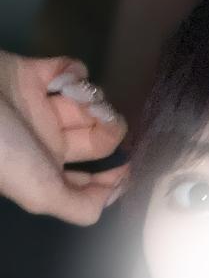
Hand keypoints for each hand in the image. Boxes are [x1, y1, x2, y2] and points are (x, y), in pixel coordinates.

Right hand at [0, 51, 128, 224]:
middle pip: (96, 137)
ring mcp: (38, 107)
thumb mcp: (41, 193)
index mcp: (48, 172)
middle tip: (103, 118)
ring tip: (77, 95)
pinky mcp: (30, 73)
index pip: (92, 179)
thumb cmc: (1, 150)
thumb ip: (80, 206)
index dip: (114, 174)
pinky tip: (65, 77)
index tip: (127, 163)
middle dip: (108, 128)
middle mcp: (46, 142)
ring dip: (92, 98)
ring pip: (86, 103)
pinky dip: (74, 72)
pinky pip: (67, 71)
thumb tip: (112, 196)